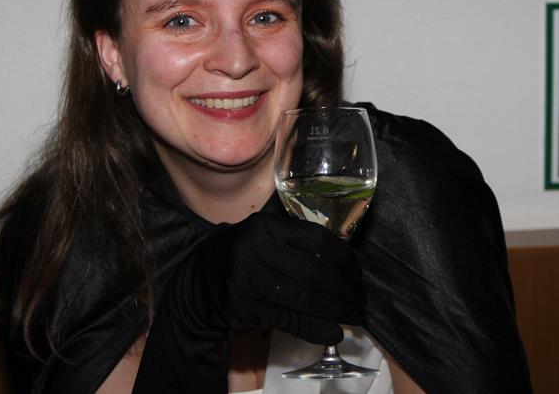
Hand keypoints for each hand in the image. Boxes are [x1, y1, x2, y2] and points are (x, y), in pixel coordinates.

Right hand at [180, 210, 364, 343]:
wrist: (197, 283)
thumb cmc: (240, 256)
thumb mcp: (261, 236)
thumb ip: (295, 240)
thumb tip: (346, 259)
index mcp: (266, 228)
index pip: (315, 238)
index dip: (342, 255)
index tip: (357, 268)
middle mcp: (256, 251)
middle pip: (315, 271)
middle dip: (345, 287)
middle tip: (361, 296)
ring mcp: (251, 282)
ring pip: (306, 298)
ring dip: (338, 310)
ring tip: (355, 314)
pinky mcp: (248, 309)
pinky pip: (292, 320)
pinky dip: (316, 329)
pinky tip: (334, 332)